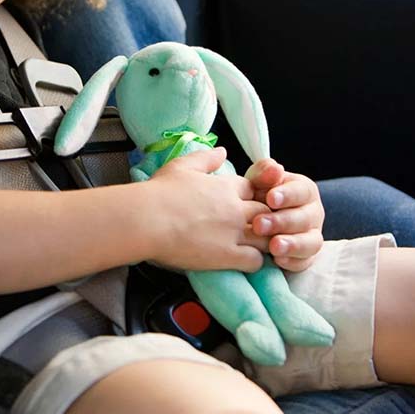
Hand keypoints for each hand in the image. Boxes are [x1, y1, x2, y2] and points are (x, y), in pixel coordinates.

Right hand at [148, 147, 271, 272]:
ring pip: (267, 237)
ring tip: (252, 247)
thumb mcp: (181, 166)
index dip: (250, 198)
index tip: (241, 206)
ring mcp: (234, 233)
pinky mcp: (228, 256)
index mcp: (225, 186)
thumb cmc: (159, 193)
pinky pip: (256, 260)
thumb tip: (222, 151)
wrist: (147, 220)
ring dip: (263, 242)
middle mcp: (235, 208)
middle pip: (266, 212)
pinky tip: (244, 262)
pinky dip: (255, 262)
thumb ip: (205, 158)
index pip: (253, 190)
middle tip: (252, 228)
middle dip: (263, 219)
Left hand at [245, 158, 324, 271]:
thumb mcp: (257, 181)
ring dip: (293, 244)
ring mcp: (312, 236)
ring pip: (311, 242)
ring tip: (273, 246)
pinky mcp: (306, 257)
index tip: (270, 198)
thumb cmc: (258, 196)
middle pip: (305, 218)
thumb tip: (275, 168)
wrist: (254, 221)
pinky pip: (305, 262)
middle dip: (282, 222)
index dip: (287, 195)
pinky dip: (293, 262)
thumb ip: (264, 173)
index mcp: (304, 191)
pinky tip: (278, 260)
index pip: (302, 191)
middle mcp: (313, 213)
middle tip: (259, 225)